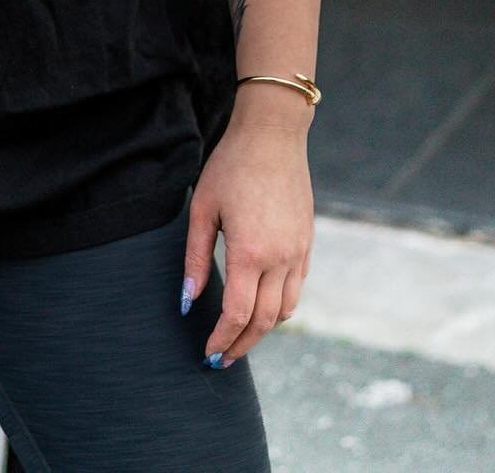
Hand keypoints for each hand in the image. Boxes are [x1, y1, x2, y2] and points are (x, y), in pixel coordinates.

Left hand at [181, 109, 312, 368]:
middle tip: (220, 358)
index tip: (207, 353)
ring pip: (284, 310)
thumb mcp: (203, 208)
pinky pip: (296, 289)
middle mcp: (280, 259)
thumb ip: (195, 258)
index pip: (236, 314)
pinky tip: (261, 305)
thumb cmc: (231, 166)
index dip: (221, 339)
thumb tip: (188, 301)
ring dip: (261, 330)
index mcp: (250, 252)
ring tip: (238, 336)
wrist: (273, 135)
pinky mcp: (307, 243)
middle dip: (240, 345)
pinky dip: (279, 307)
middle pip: (263, 321)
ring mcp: (298, 252)